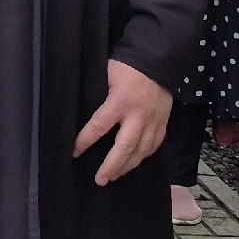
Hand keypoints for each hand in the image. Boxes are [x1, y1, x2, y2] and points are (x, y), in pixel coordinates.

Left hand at [73, 60, 171, 185]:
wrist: (159, 59)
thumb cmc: (128, 65)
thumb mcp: (107, 74)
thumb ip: (98, 94)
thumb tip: (82, 110)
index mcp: (120, 101)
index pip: (98, 126)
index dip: (84, 141)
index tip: (74, 152)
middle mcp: (138, 116)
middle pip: (123, 148)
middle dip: (111, 166)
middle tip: (99, 180)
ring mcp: (153, 121)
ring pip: (141, 151)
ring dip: (127, 167)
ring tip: (114, 176)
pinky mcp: (163, 123)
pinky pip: (154, 146)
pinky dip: (143, 157)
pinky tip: (134, 163)